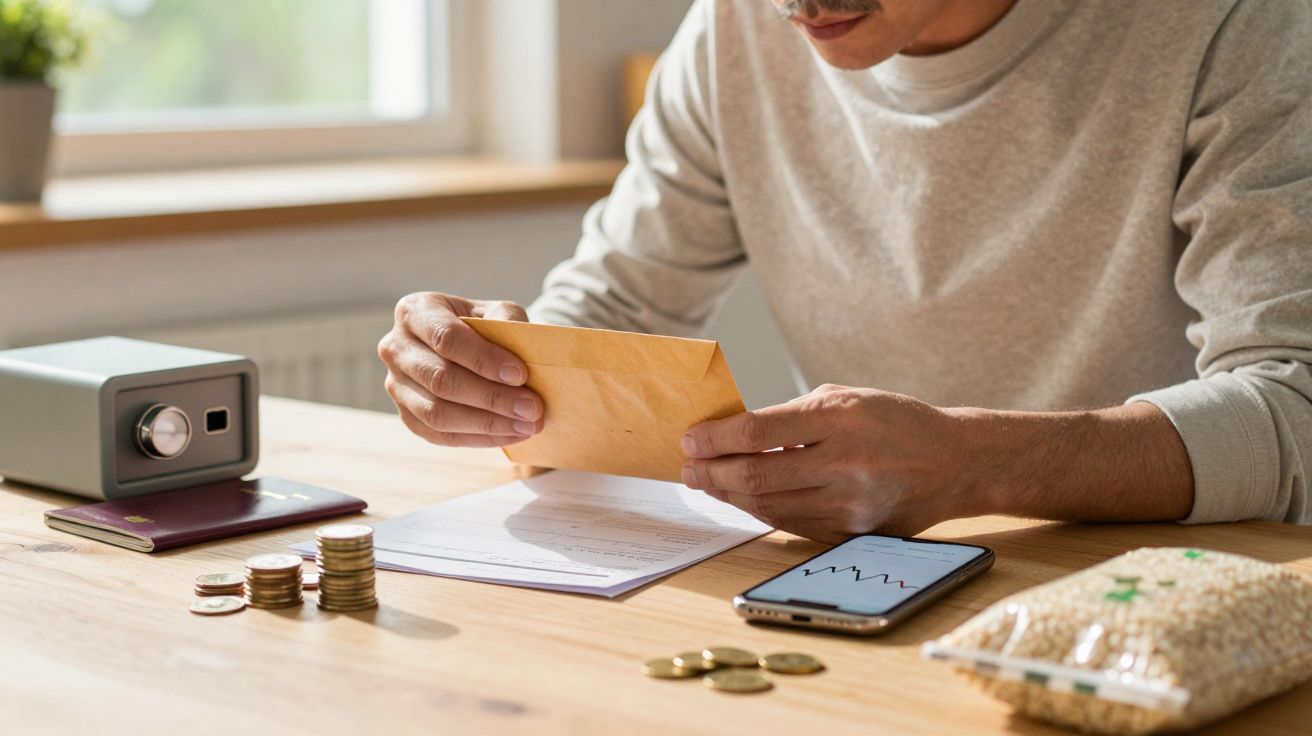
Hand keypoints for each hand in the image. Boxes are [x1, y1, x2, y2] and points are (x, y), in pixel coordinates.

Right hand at [378, 292, 543, 446]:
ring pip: (437, 413)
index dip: (483, 359)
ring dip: (486, 423)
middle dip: (491, 397)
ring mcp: (395, 385)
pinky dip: (477, 438)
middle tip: (531, 408)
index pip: (445, 338)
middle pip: (441, 380)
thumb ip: (507, 320)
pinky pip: (438, 435)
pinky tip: (509, 434)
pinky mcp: (406, 415)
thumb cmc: (481, 326)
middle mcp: (396, 348)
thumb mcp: (495, 311)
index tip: (520, 375)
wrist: (465, 347)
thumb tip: (520, 348)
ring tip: (526, 426)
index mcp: (415, 312)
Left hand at [680, 385, 976, 543]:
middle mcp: (844, 463)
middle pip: (756, 476)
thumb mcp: (848, 398)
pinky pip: (792, 525)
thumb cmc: (896, 422)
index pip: (758, 432)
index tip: (691, 439)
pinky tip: (742, 499)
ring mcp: (850, 504)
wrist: (955, 462)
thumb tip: (735, 433)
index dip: (716, 439)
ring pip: (769, 507)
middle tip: (688, 468)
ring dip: (730, 496)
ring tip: (708, 483)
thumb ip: (794, 416)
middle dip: (712, 473)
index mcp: (841, 418)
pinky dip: (761, 512)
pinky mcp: (853, 533)